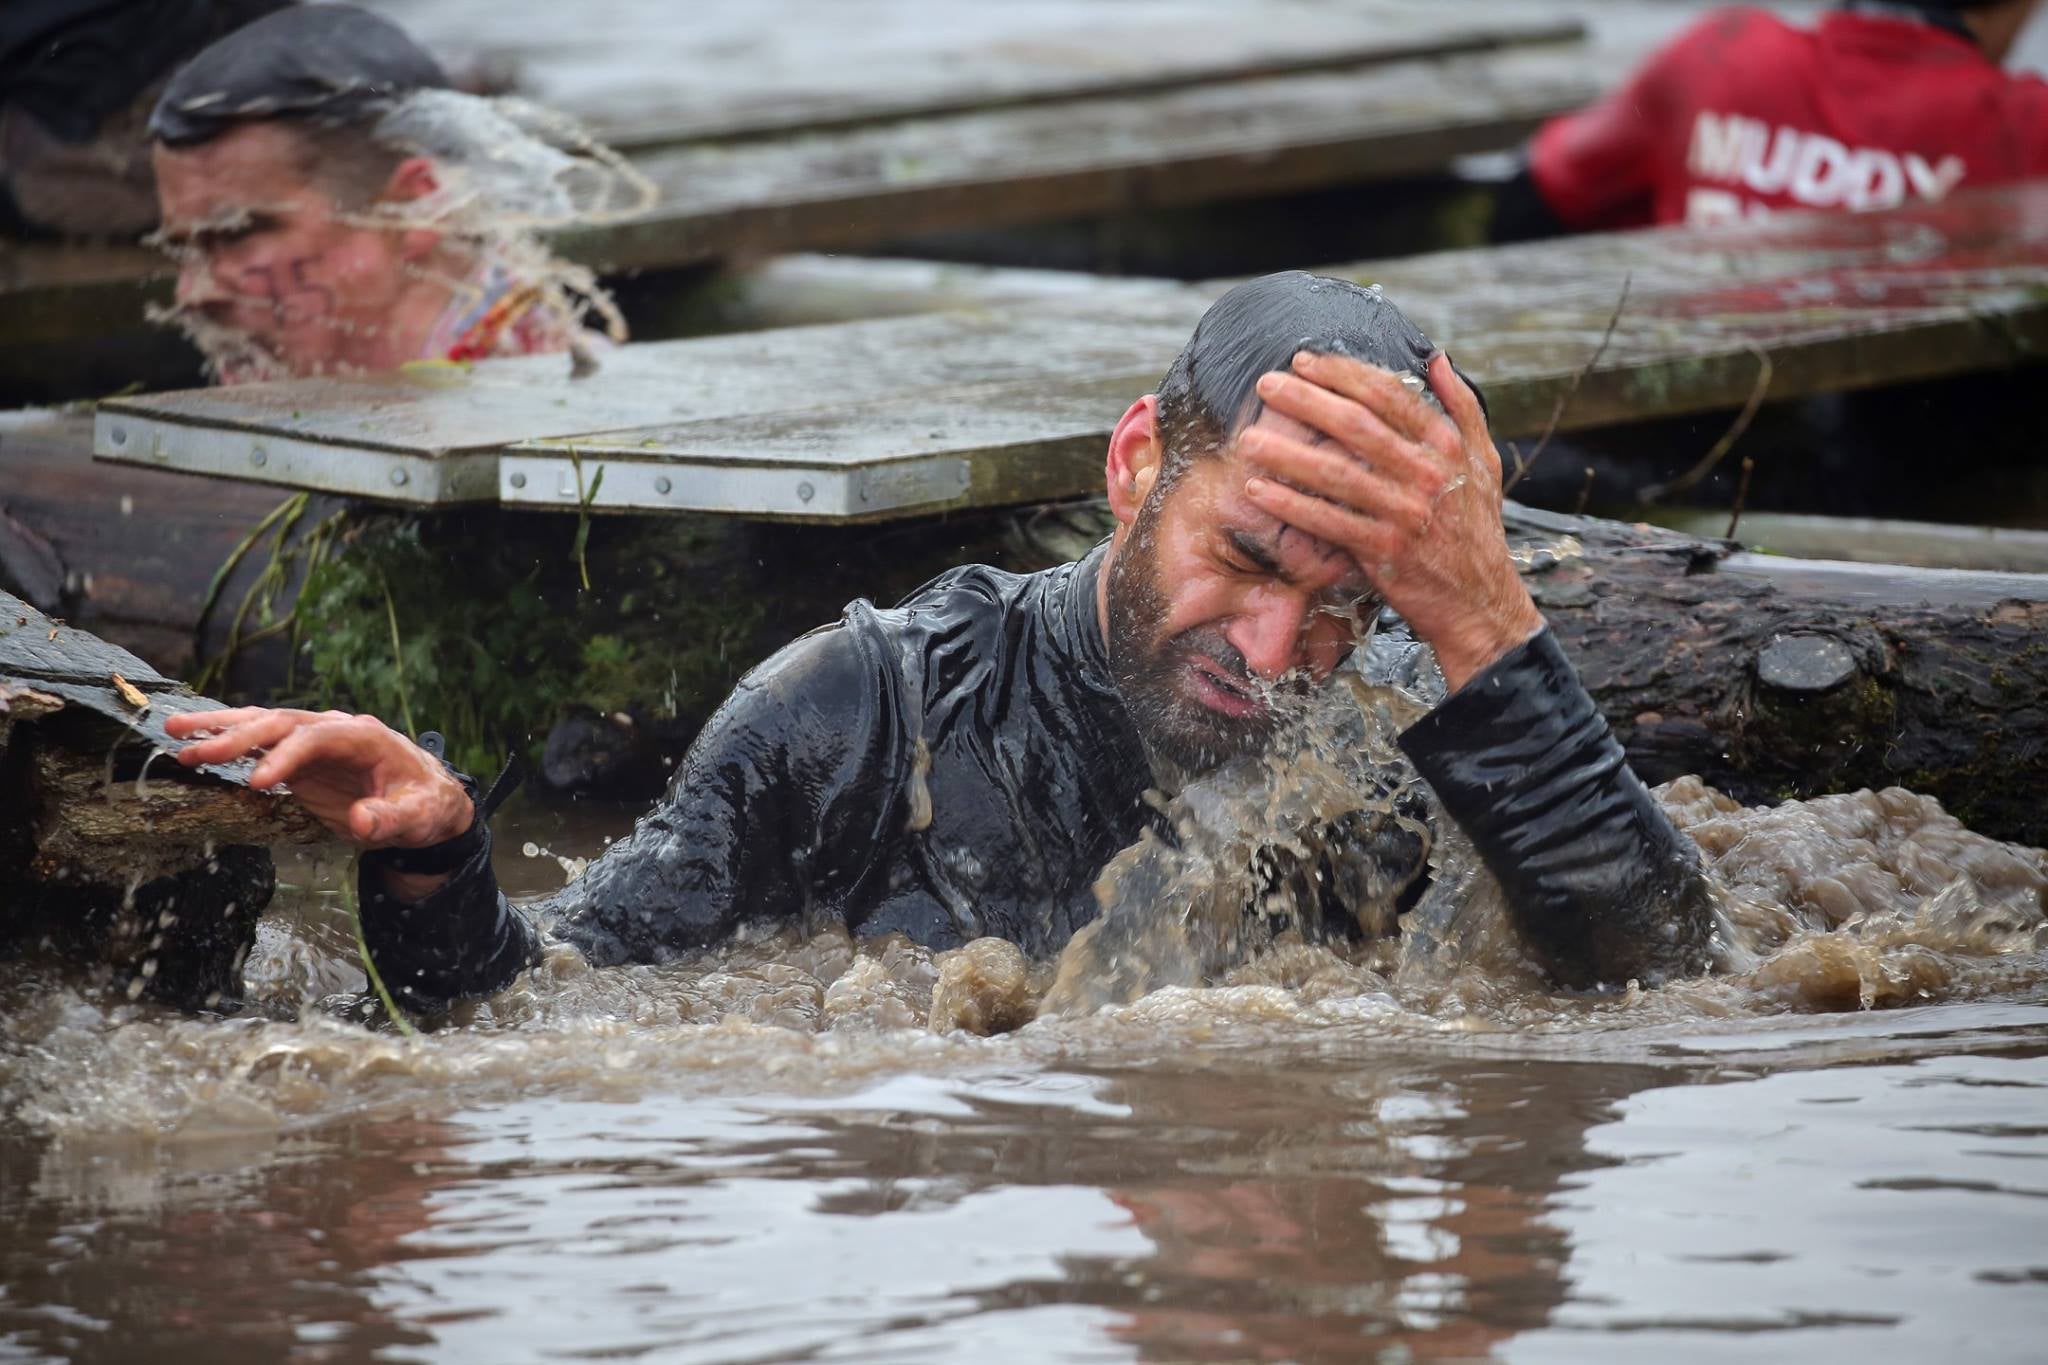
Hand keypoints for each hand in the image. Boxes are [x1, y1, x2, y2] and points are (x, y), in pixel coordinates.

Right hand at [166, 707, 474, 870]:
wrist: (427, 799)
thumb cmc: (424, 804)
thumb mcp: (418, 817)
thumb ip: (390, 819)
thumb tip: (360, 821)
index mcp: (363, 736)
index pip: (316, 738)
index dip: (285, 757)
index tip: (256, 783)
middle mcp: (334, 729)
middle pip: (280, 723)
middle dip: (237, 736)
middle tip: (194, 753)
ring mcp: (314, 740)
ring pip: (263, 724)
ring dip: (220, 728)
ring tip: (174, 732)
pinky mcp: (299, 757)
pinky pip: (259, 743)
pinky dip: (227, 741)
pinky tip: (192, 744)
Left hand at [1239, 350, 1544, 690]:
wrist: (1479, 601)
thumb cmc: (1476, 529)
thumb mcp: (1484, 461)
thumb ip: (1462, 408)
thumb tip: (1438, 360)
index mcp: (1446, 445)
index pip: (1388, 395)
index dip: (1342, 373)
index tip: (1304, 362)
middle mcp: (1426, 474)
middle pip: (1356, 425)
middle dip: (1306, 400)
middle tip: (1266, 383)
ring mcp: (1404, 512)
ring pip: (1336, 473)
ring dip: (1287, 452)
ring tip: (1249, 438)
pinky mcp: (1383, 550)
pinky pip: (1328, 522)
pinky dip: (1291, 505)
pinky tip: (1258, 490)